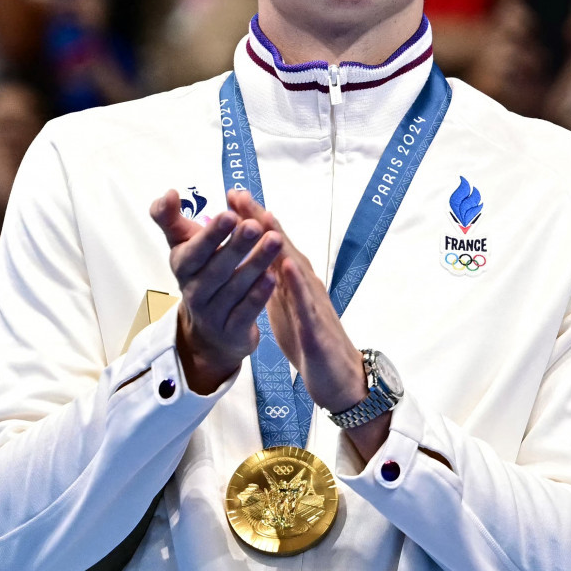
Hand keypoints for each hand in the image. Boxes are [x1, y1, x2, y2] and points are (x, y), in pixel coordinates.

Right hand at [153, 190, 282, 395]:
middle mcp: (194, 290)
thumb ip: (171, 218)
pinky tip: (273, 277)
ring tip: (275, 241)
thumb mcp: (184, 246)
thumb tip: (168, 193)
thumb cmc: (200, 274)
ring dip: (255, 263)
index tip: (230, 214)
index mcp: (183, 265)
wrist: (207, 331)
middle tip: (255, 226)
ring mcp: (212, 313)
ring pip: (235, 288)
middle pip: (216, 268)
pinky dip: (258, 295)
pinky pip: (245, 311)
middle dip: (237, 246)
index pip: (194, 250)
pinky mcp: (231, 330)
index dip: (211, 234)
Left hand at [233, 190, 380, 444]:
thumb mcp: (283, 306)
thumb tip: (250, 259)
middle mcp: (304, 284)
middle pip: (281, 246)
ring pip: (294, 266)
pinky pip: (305, 304)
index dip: (252, 219)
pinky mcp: (315, 327)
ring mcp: (312, 303)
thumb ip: (269, 281)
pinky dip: (296, 283)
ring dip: (278, 242)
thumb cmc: (310, 340)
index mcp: (293, 281)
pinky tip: (286, 267)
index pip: (271, 244)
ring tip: (260, 218)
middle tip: (239, 194)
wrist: (338, 377)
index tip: (231, 195)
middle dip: (260, 219)